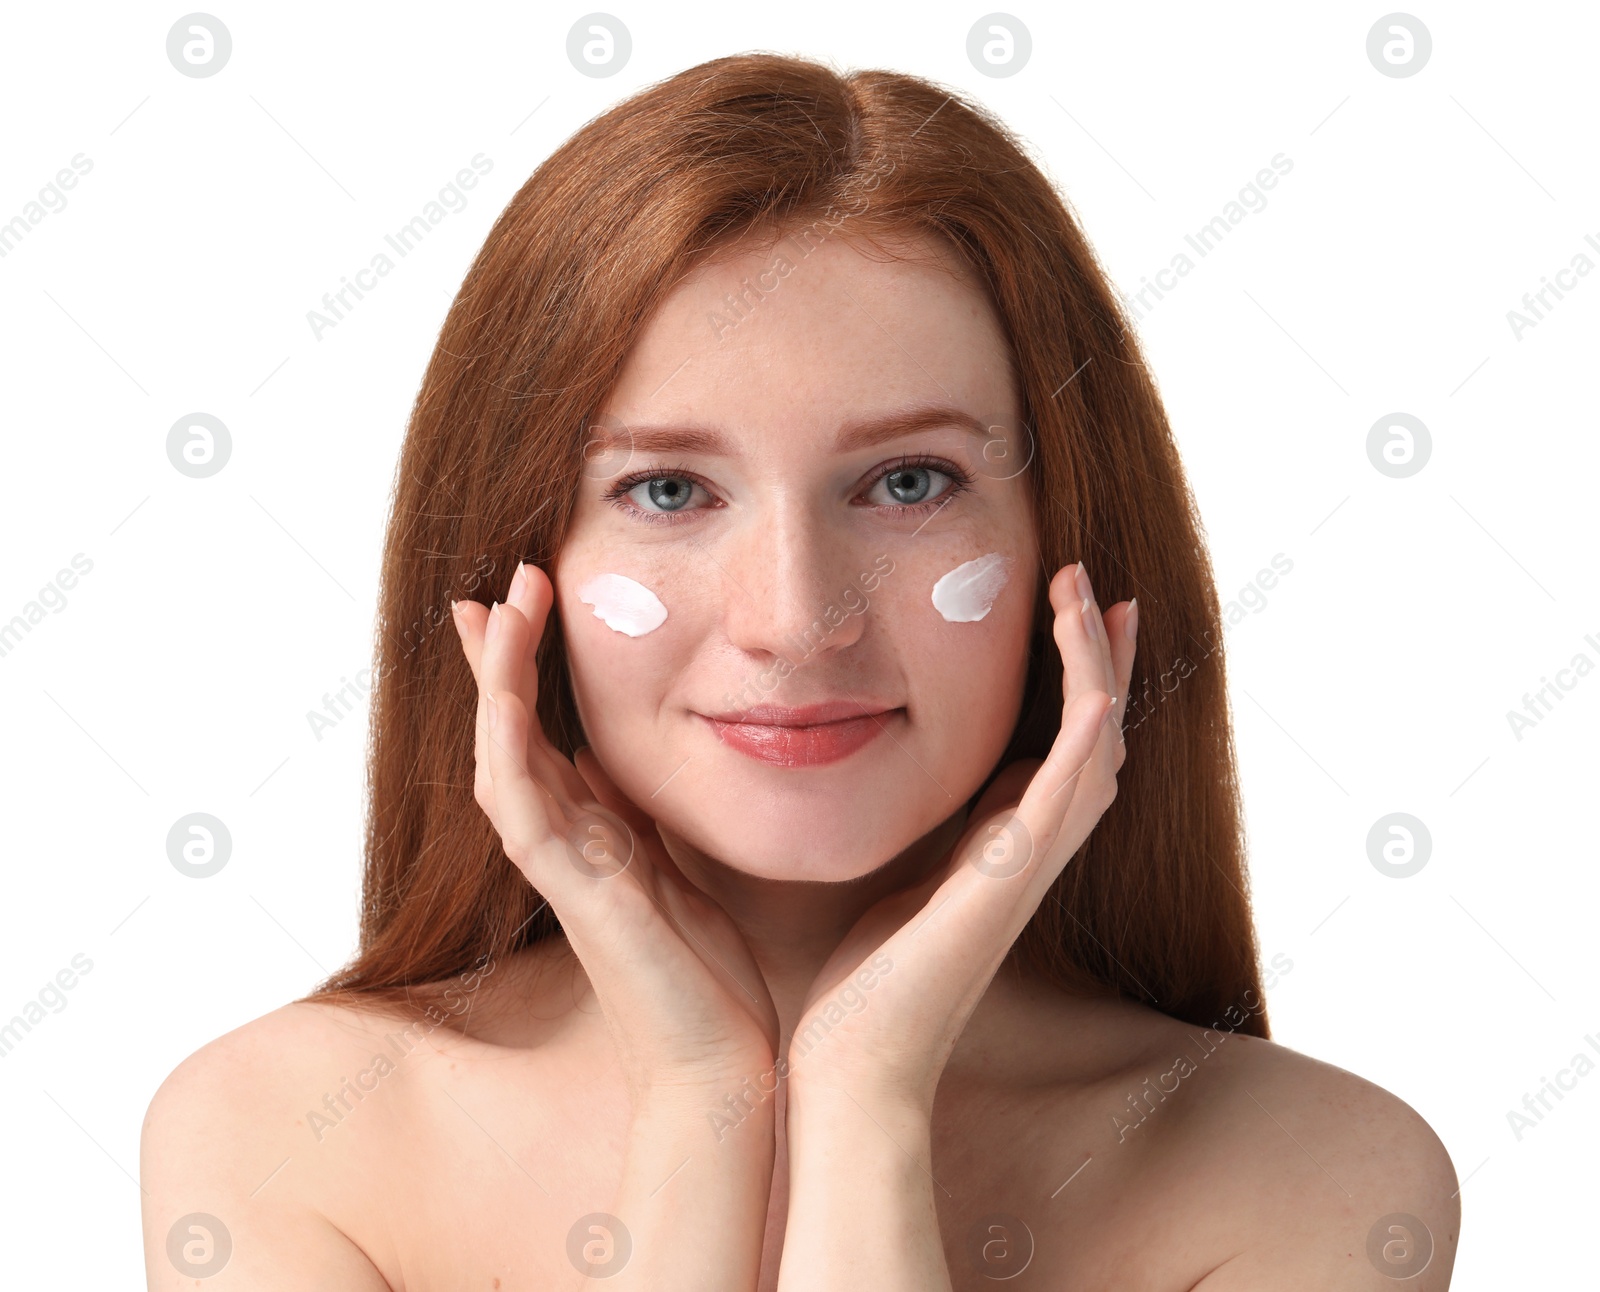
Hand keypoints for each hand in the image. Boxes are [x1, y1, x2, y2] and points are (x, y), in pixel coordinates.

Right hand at [452, 561, 777, 1103]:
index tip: (523, 603)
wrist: (719, 1066)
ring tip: (495, 605)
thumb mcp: (677, 867)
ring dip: (496, 681)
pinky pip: (523, 810)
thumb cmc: (707, 978)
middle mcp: (565, 845)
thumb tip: (615, 758)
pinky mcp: (575, 895)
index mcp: (592, 836)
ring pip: (503, 757)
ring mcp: (562, 869)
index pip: (542, 735)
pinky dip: (508, 749)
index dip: (525, 672)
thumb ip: (641, 816)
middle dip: (497, 659)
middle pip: (507, 734)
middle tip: (488, 587)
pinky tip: (505, 697)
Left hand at [784, 561, 1134, 1112]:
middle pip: (1098, 737)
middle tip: (1112, 591)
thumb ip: (929, 834)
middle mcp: (1031, 850)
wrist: (854, 1061)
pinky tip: (1095, 683)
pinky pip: (1068, 792)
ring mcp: (1030, 864)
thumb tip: (921, 785)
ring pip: (1096, 748)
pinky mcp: (1012, 878)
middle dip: (1108, 661)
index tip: (1073, 611)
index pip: (1060, 746)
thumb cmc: (864, 981)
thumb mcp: (899, 878)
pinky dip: (1087, 731)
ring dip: (1100, 669)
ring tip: (1093, 597)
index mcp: (1003, 846)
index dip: (1077, 680)